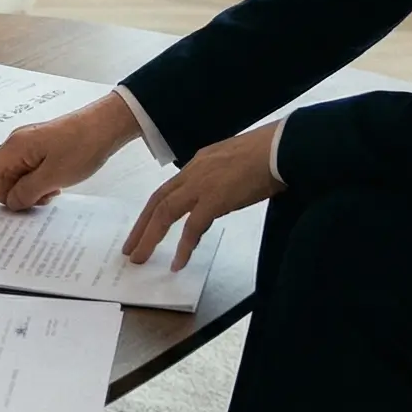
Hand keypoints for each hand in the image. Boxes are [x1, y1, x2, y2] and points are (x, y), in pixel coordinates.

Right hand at [0, 93, 141, 214]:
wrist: (107, 124)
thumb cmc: (83, 147)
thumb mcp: (54, 177)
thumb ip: (26, 193)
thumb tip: (10, 202)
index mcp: (13, 150)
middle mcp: (14, 148)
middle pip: (0, 185)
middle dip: (17, 198)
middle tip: (46, 196)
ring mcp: (27, 149)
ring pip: (16, 184)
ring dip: (31, 193)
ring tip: (56, 189)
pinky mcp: (39, 151)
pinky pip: (29, 176)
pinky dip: (39, 185)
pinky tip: (58, 184)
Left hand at [125, 121, 282, 270]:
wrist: (281, 148)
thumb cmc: (267, 154)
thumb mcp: (233, 164)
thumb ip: (219, 179)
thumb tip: (216, 197)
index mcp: (197, 164)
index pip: (167, 190)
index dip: (152, 211)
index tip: (143, 228)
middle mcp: (193, 173)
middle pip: (158, 202)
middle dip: (141, 227)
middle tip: (130, 249)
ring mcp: (201, 185)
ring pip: (165, 214)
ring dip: (150, 238)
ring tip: (140, 258)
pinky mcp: (214, 199)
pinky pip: (192, 227)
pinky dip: (184, 247)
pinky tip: (178, 263)